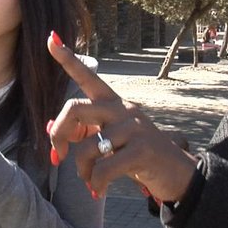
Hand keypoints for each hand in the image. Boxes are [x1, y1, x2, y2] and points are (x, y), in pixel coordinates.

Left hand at [46, 31, 196, 201]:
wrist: (178, 174)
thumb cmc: (138, 157)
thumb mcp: (113, 141)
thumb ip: (87, 134)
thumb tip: (53, 134)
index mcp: (114, 103)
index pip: (87, 76)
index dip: (67, 59)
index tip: (50, 38)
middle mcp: (123, 109)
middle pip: (75, 109)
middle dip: (58, 134)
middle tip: (58, 157)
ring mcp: (134, 128)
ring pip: (87, 147)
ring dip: (83, 171)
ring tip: (92, 181)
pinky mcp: (142, 150)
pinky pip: (104, 168)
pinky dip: (96, 183)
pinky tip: (100, 189)